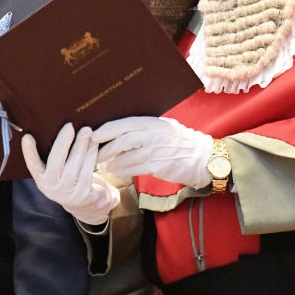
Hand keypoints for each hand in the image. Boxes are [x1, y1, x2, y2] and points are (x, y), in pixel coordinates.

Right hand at [22, 123, 120, 225]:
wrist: (88, 206)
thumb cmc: (70, 180)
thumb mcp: (58, 173)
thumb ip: (54, 157)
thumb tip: (53, 127)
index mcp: (41, 180)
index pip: (33, 165)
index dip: (29, 152)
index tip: (27, 136)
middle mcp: (51, 187)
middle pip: (55, 161)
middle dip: (63, 142)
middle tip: (70, 126)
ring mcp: (67, 192)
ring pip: (74, 164)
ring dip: (81, 145)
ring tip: (86, 130)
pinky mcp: (83, 194)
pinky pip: (87, 170)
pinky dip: (91, 155)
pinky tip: (94, 144)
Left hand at [93, 116, 212, 188]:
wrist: (201, 157)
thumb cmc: (179, 141)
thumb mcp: (163, 127)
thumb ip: (144, 128)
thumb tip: (118, 131)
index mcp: (153, 122)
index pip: (125, 123)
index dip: (107, 129)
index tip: (93, 135)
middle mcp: (153, 134)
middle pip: (123, 140)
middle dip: (105, 148)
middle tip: (94, 154)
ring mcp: (156, 150)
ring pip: (126, 156)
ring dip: (111, 162)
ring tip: (103, 165)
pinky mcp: (158, 166)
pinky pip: (134, 169)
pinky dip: (122, 171)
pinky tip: (115, 172)